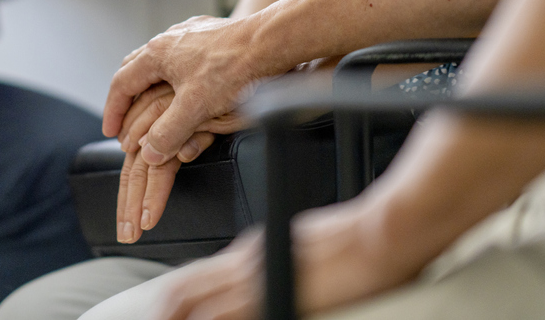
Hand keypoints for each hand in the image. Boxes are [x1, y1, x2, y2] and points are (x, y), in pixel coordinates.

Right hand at [104, 14, 276, 167]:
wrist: (269, 42)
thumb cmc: (233, 70)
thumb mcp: (195, 109)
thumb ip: (168, 133)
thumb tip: (149, 154)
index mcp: (157, 54)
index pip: (121, 84)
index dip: (113, 111)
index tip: (110, 131)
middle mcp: (169, 39)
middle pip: (134, 68)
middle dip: (126, 95)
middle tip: (123, 117)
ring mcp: (190, 34)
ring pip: (159, 60)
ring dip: (150, 82)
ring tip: (149, 101)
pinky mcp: (210, 34)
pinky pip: (182, 55)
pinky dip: (174, 74)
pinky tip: (185, 83)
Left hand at [115, 83, 241, 242]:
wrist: (253, 59)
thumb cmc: (235, 85)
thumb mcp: (208, 117)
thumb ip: (190, 134)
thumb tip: (181, 154)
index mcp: (161, 117)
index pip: (137, 161)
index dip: (131, 191)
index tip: (129, 220)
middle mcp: (160, 119)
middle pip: (133, 167)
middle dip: (127, 203)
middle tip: (125, 233)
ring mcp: (170, 123)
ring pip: (142, 170)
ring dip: (136, 204)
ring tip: (134, 230)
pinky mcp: (184, 128)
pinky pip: (163, 167)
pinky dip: (155, 195)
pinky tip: (151, 215)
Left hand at [156, 196, 428, 319]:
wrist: (383, 232)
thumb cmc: (361, 239)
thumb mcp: (304, 245)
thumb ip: (274, 263)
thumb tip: (265, 284)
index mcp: (251, 249)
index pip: (197, 276)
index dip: (175, 302)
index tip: (167, 318)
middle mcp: (244, 258)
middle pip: (183, 287)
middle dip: (161, 314)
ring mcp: (255, 274)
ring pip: (190, 301)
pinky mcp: (270, 291)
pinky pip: (219, 315)